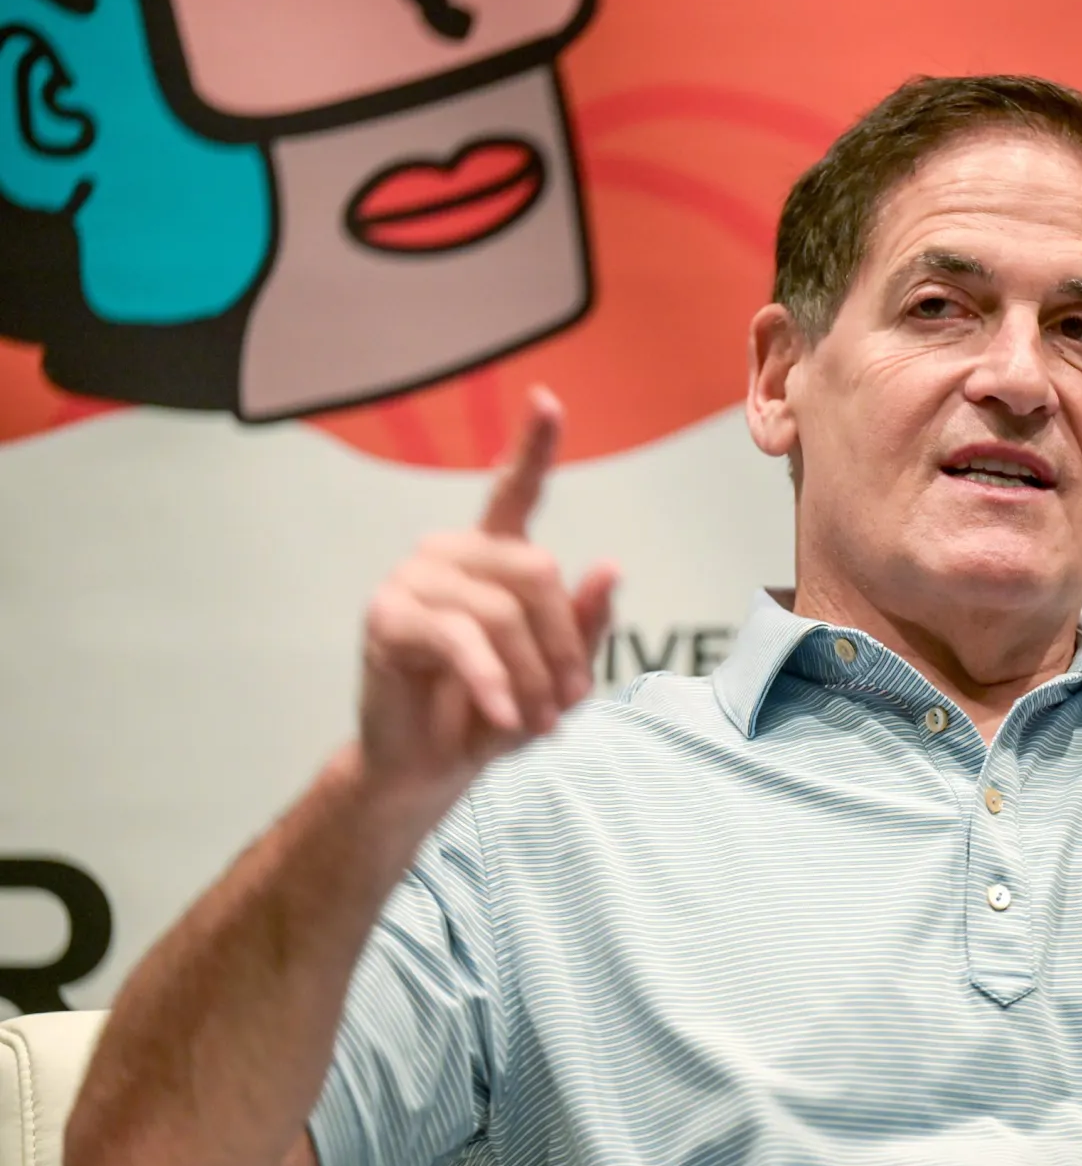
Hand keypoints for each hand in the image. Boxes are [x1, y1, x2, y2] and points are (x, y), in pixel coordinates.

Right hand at [358, 386, 617, 797]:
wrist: (433, 766)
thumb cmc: (496, 713)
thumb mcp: (557, 675)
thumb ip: (584, 623)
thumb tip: (609, 567)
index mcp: (495, 555)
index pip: (515, 489)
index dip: (534, 445)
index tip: (548, 399)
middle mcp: (452, 552)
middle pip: (537, 570)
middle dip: (563, 644)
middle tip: (567, 703)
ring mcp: (414, 578)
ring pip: (502, 611)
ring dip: (530, 677)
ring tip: (535, 723)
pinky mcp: (388, 616)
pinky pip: (460, 640)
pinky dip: (492, 682)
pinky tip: (503, 716)